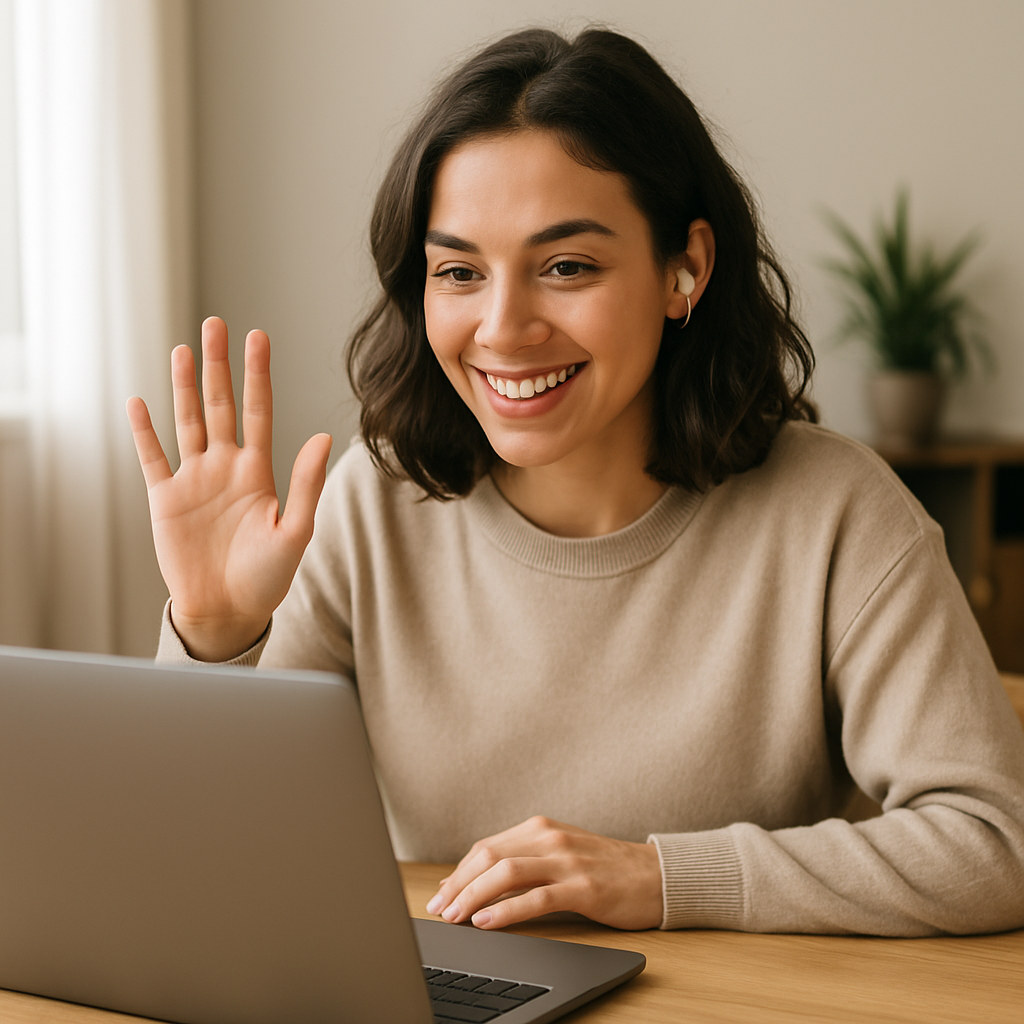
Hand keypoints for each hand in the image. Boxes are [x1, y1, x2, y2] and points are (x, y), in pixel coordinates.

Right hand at [126, 317, 331, 660]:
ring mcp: (194, 480)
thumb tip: (320, 436)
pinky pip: (153, 457)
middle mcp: (226, 467)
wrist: (228, 611)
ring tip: (183, 350)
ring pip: (187, 421)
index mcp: (259, 472)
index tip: (258, 336)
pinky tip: (140, 402)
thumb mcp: (294, 531)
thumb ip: (305, 484)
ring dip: (184, 386)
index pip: (258, 411)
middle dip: (218, 365)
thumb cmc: (267, 577)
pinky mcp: (166, 499)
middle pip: (220, 405)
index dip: (257, 374)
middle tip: (215, 324)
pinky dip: (145, 431)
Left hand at [425, 816, 662, 930]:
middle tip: (438, 910)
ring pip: (506, 873)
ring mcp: (567, 861)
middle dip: (457, 884)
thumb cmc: (604, 869)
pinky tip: (486, 921)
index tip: (439, 895)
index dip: (458, 872)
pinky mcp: (583, 887)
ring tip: (454, 917)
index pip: (486, 847)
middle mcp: (550, 838)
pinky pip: (536, 897)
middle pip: (489, 856)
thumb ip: (521, 862)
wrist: (656, 876)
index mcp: (541, 829)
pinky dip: (506, 910)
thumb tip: (472, 883)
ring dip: (473, 895)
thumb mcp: (560, 855)